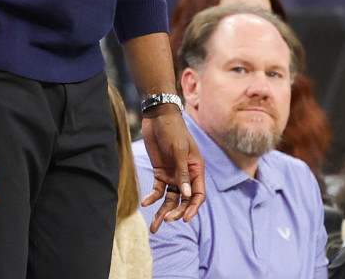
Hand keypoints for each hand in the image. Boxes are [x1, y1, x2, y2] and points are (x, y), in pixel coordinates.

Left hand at [139, 107, 204, 232]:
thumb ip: (182, 172)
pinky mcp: (160, 173)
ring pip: (170, 199)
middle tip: (166, 220)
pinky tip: (146, 203)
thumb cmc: (173, 131)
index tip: (184, 218)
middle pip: (184, 200)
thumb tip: (186, 194)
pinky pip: (158, 190)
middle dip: (176, 212)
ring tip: (155, 226)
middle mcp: (186, 176)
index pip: (198, 195)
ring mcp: (173, 175)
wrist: (158, 118)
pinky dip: (152, 198)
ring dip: (163, 212)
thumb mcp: (179, 150)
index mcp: (196, 170)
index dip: (192, 208)